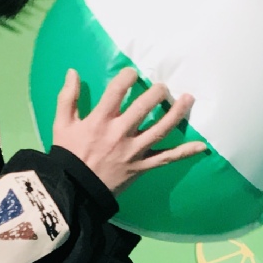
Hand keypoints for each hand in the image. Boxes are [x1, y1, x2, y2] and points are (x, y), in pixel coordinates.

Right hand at [50, 68, 207, 192]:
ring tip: (188, 99)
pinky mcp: (142, 167)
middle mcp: (120, 133)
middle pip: (144, 107)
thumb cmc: (68, 155)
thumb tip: (73, 72)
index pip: (117, 91)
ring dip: (176, 112)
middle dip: (156, 92)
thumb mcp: (61, 124)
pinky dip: (184, 153)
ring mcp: (134, 151)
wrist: (74, 190)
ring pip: (160, 129)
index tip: (134, 73)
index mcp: (100, 120)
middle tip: (162, 87)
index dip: (128, 77)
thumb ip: (67, 97)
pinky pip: (166, 159)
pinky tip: (201, 146)